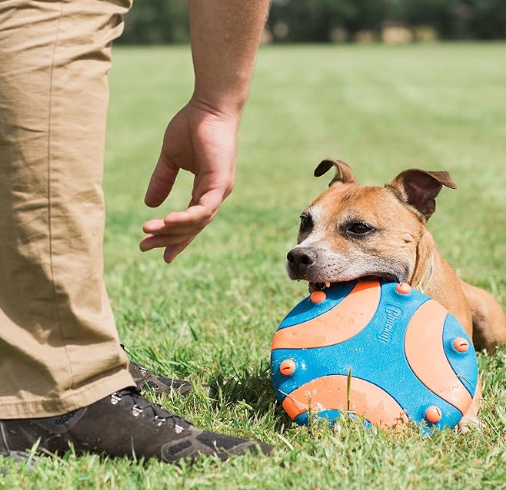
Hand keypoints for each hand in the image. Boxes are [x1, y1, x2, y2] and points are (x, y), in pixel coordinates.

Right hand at [140, 97, 239, 262]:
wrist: (208, 105)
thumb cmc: (192, 126)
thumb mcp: (171, 158)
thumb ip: (162, 180)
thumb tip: (149, 204)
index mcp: (206, 190)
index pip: (191, 221)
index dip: (175, 238)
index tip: (157, 251)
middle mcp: (215, 195)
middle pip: (192, 227)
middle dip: (168, 239)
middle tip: (144, 247)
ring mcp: (220, 190)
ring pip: (197, 222)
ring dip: (172, 229)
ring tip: (149, 232)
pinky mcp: (220, 183)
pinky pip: (204, 209)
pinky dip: (187, 218)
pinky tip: (167, 221)